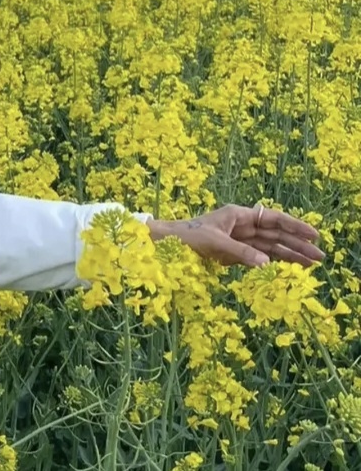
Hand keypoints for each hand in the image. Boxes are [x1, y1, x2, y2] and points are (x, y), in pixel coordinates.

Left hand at [149, 204, 325, 268]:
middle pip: (275, 234)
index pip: (272, 218)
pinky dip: (273, 263)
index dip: (294, 226)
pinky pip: (258, 257)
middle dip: (297, 244)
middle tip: (320, 257)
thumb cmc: (185, 237)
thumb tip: (267, 265)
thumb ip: (240, 253)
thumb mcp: (213, 243)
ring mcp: (238, 240)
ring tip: (311, 265)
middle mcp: (241, 225)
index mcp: (237, 215)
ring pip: (269, 247)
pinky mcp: (232, 254)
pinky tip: (288, 269)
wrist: (163, 244)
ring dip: (290, 255)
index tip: (314, 234)